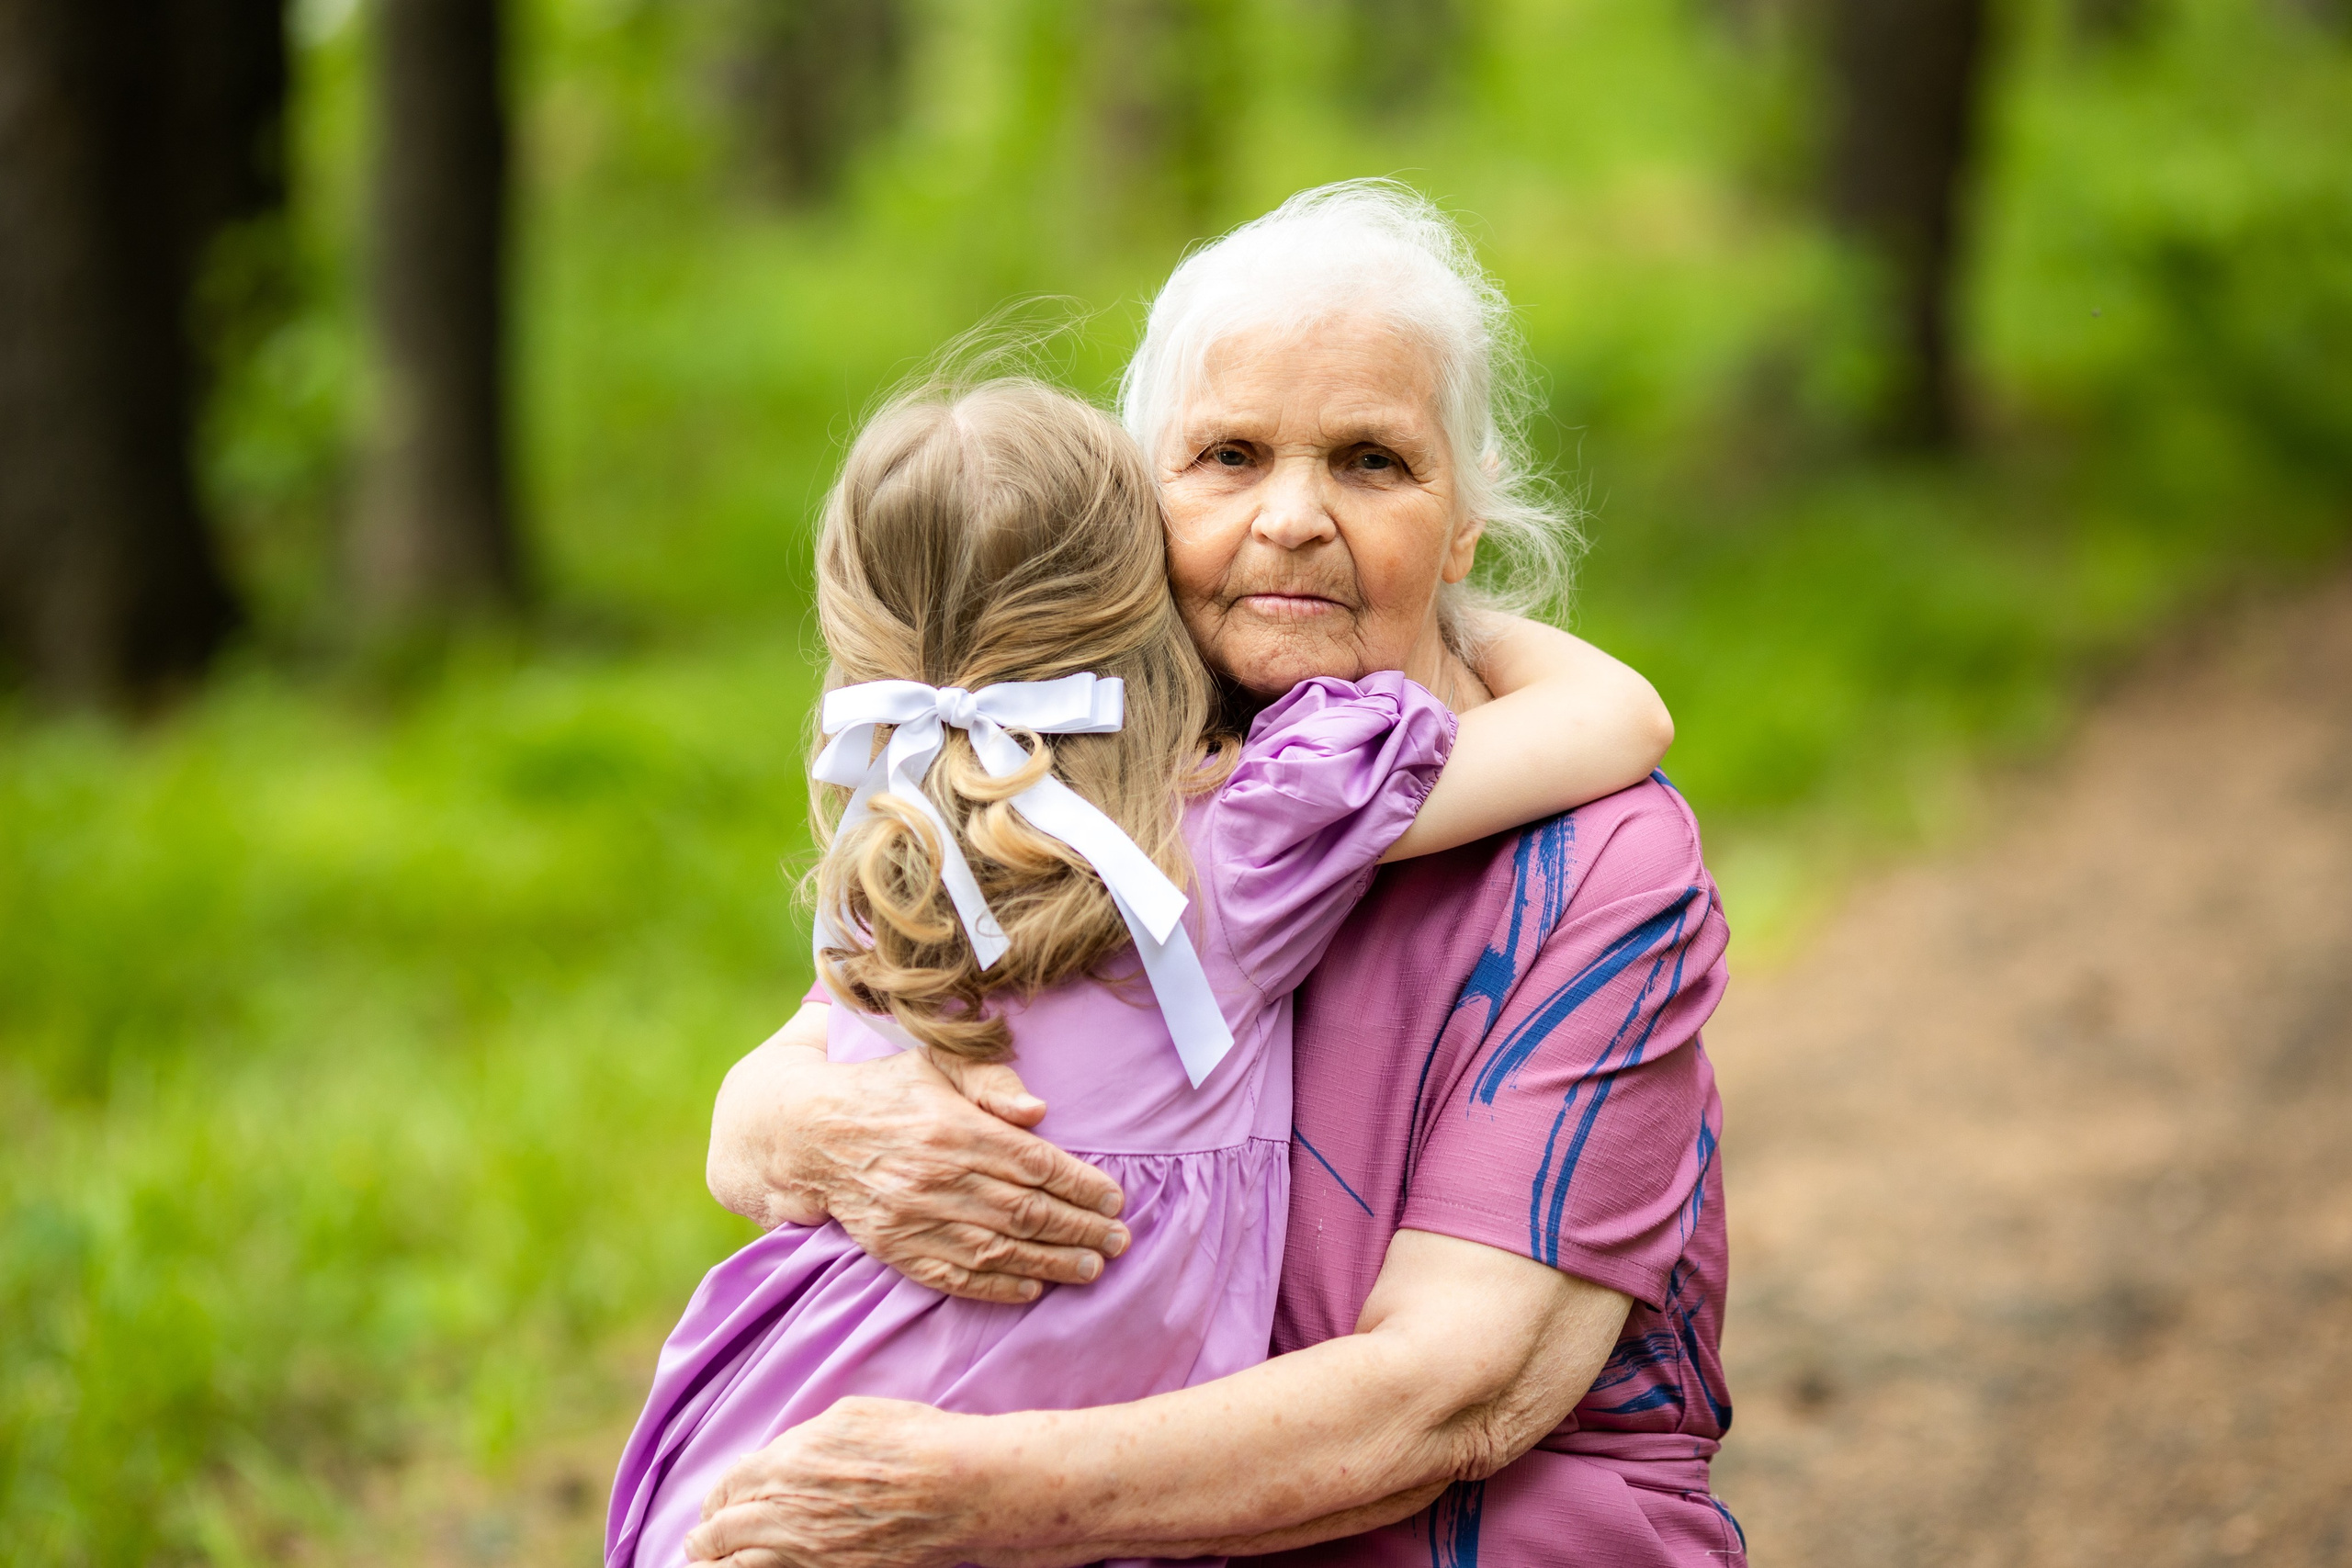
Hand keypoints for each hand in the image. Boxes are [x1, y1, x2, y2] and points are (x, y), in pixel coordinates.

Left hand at [684, 1398, 980, 1567]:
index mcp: (784, 1462)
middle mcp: (783, 1511)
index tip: (717, 1504)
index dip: (718, 1497)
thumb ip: (806, 1437)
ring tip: (712, 1565)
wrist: (958, 1488)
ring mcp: (804, 1552)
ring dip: (719, 1565)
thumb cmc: (914, 1441)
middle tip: (700, 1542)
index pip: (728, 1486)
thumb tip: (787, 1452)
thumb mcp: (852, 1416)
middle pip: (719, 1533)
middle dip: (705, 1538)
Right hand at [708, 1020, 1130, 1303]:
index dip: (1082, 1186)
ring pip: (999, 1250)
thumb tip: (1039, 1111)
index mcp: (954, 1129)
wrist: (806, 1133)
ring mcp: (915, 1218)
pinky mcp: (896, 1247)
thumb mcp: (935, 1061)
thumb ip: (990, 1080)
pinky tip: (1032, 1290)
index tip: (1115, 1199)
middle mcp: (938, 1178)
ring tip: (1092, 1270)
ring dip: (1052, 1264)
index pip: (1036, 1165)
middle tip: (1120, 1242)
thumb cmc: (884, 1090)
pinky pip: (955, 1277)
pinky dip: (997, 1288)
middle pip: (1027, 1213)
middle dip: (1081, 1231)